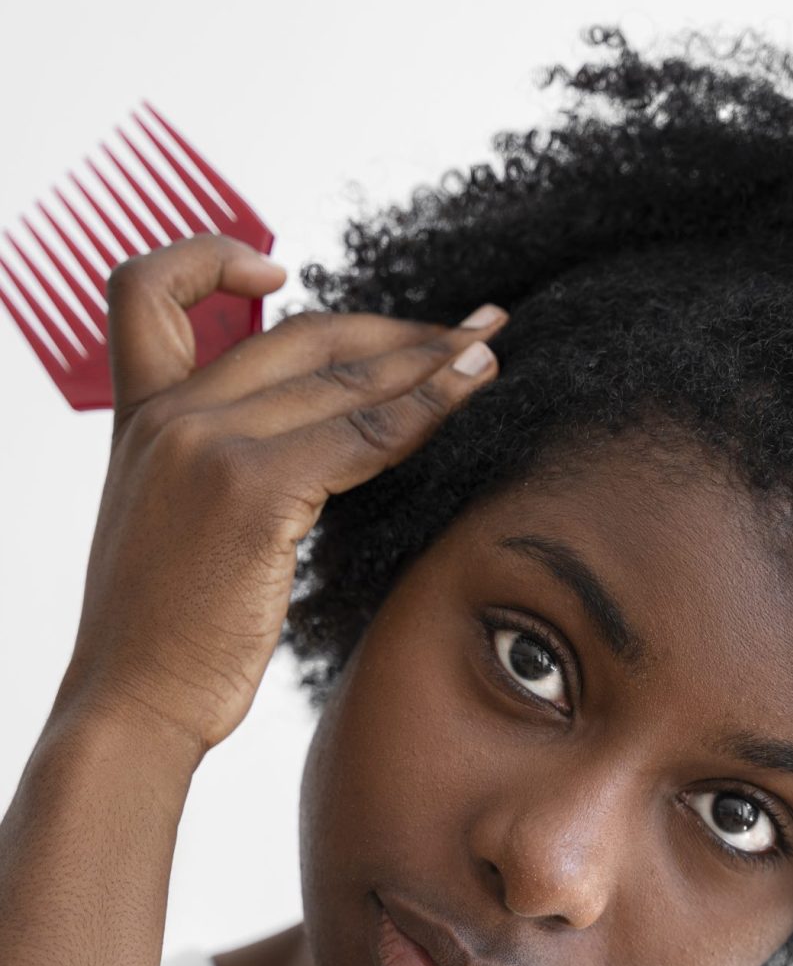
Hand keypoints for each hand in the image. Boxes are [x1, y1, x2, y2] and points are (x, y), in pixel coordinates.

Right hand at [57, 234, 506, 763]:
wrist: (131, 705)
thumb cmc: (162, 632)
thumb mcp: (171, 524)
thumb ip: (217, 465)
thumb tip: (308, 449)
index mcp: (138, 419)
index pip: (148, 291)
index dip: (213, 260)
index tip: (278, 265)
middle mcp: (168, 416)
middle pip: (300, 334)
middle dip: (394, 328)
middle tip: (466, 325)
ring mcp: (207, 444)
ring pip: (343, 375)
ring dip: (429, 358)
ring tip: (488, 346)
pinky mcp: (252, 488)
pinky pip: (363, 433)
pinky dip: (425, 410)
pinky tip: (469, 395)